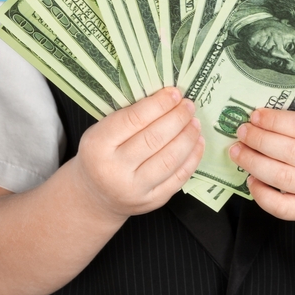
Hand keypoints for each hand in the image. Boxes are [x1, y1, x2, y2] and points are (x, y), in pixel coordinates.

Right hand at [73, 87, 204, 218]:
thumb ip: (128, 117)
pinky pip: (179, 177)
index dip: (158, 104)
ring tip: (195, 122)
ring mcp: (134, 189)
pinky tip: (198, 142)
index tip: (175, 93)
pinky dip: (193, 157)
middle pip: (154, 139)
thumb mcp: (101, 133)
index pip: (133, 120)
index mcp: (97, 146)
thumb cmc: (101, 156)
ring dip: (188, 136)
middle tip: (189, 105)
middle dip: (177, 118)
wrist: (96, 196)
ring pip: (170, 159)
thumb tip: (168, 97)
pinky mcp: (152, 201)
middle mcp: (114, 170)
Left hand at [229, 109, 294, 220]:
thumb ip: (292, 121)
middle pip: (291, 152)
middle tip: (242, 132)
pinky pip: (281, 206)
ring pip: (283, 178)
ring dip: (254, 163)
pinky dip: (261, 193)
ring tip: (238, 152)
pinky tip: (250, 179)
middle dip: (260, 140)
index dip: (275, 121)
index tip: (255, 116)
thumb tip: (254, 121)